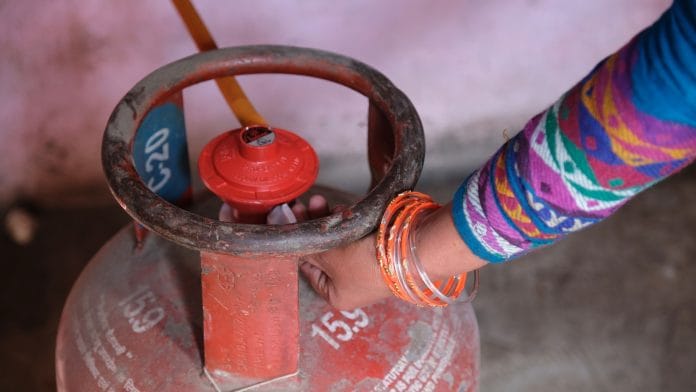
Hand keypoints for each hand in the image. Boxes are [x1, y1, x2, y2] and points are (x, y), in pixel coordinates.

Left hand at [295, 195, 486, 309]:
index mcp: (336, 295)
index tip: (289, 222)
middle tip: (303, 205)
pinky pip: (356, 234)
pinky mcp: (380, 249)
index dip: (297, 243)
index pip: (307, 268)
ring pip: (340, 239)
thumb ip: (305, 247)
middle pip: (324, 251)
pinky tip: (341, 208)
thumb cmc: (363, 261)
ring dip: (329, 219)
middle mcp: (351, 284)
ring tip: (321, 200)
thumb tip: (288, 241)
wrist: (409, 251)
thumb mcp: (327, 254)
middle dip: (313, 225)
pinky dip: (348, 222)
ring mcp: (367, 266)